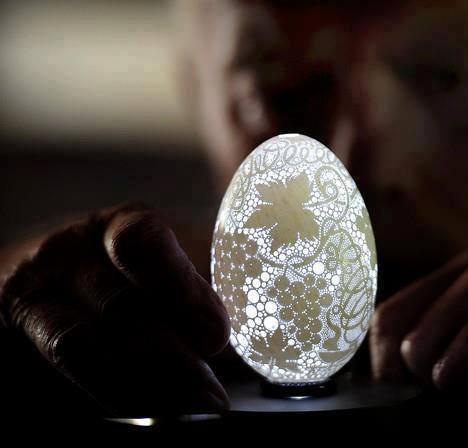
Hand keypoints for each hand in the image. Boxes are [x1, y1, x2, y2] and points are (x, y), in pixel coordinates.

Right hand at [0, 203, 229, 416]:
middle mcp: (71, 254)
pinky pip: (61, 370)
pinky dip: (111, 393)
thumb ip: (201, 287)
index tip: (217, 333)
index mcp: (118, 226)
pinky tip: (152, 408)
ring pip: (80, 343)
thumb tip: (255, 327)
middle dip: (170, 355)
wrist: (55, 276)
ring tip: (193, 407)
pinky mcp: (21, 332)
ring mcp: (39, 294)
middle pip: (117, 303)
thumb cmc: (130, 271)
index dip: (181, 288)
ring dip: (141, 383)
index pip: (142, 243)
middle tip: (212, 393)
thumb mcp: (167, 262)